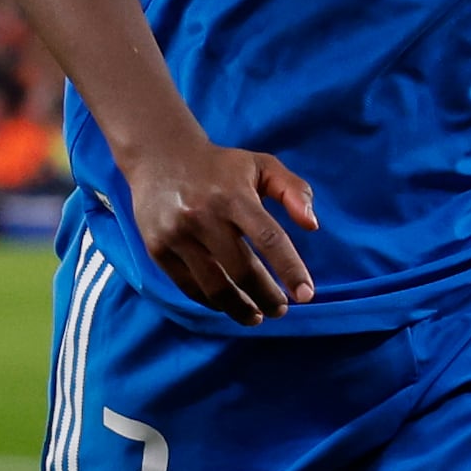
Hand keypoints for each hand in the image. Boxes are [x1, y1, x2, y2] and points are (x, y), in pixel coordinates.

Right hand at [124, 136, 320, 321]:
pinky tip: (227, 304)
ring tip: (256, 315)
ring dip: (240, 309)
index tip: (305, 295)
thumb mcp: (261, 165)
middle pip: (243, 270)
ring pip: (215, 287)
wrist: (158, 155)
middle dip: (267, 297)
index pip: (269, 238)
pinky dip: (212, 302)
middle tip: (280, 309)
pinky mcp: (157, 249)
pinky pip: (189, 287)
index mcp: (234, 195)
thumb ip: (294, 190)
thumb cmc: (219, 166)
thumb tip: (312, 226)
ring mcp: (177, 235)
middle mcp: (204, 216)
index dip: (290, 269)